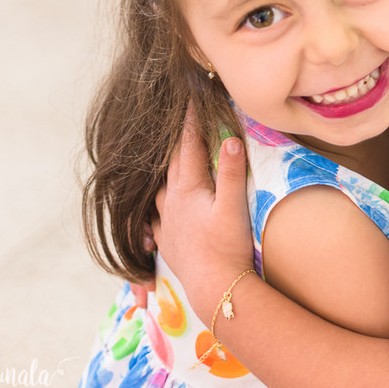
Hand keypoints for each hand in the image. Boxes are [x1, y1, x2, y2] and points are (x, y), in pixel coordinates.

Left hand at [152, 106, 254, 319]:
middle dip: (176, 141)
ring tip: (163, 159)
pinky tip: (155, 208)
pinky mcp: (168, 242)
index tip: (190, 98)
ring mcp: (167, 224)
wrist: (215, 288)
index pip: (188, 147)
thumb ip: (232, 172)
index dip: (190, 122)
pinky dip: (154, 205)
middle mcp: (171, 203)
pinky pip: (155, 216)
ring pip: (158, 189)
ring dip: (161, 171)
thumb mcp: (234, 208)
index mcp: (187, 190)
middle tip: (179, 120)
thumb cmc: (227, 248)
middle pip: (171, 164)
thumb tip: (230, 139)